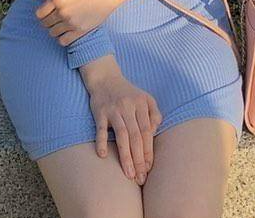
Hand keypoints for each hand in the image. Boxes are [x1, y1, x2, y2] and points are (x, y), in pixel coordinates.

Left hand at [34, 0, 123, 45]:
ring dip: (53, 29)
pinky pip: (63, 41)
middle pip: (45, 24)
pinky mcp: (80, 31)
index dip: (41, 12)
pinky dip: (61, 38)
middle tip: (53, 17)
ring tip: (60, 23)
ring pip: (52, 33)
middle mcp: (62, 12)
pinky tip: (66, 31)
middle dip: (47, 21)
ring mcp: (71, 23)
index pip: (40, 13)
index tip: (47, 11)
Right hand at [83, 62, 162, 183]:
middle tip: (140, 178)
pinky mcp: (100, 111)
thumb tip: (155, 131)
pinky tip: (103, 155)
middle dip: (139, 159)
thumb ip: (154, 113)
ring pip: (121, 135)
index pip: (147, 132)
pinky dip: (101, 141)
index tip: (149, 169)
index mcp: (141, 104)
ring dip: (125, 156)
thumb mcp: (145, 98)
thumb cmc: (127, 92)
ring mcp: (114, 109)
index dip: (148, 151)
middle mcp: (128, 106)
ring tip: (129, 174)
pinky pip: (100, 128)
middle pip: (136, 136)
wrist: (105, 77)